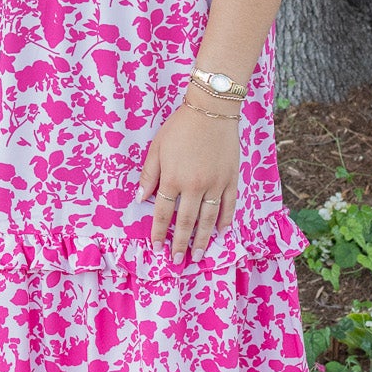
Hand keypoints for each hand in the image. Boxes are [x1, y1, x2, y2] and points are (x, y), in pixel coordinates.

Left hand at [138, 102, 239, 262]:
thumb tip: (140, 198)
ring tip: (199, 255)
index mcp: (173, 179)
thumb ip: (149, 175)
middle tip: (177, 261)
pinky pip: (229, 205)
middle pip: (186, 221)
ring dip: (203, 239)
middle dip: (180, 243)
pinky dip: (226, 221)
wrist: (212, 110)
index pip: (164, 213)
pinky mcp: (231, 179)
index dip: (159, 232)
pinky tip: (222, 233)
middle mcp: (195, 186)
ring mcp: (216, 184)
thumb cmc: (180, 127)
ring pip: (209, 219)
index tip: (157, 248)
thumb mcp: (157, 148)